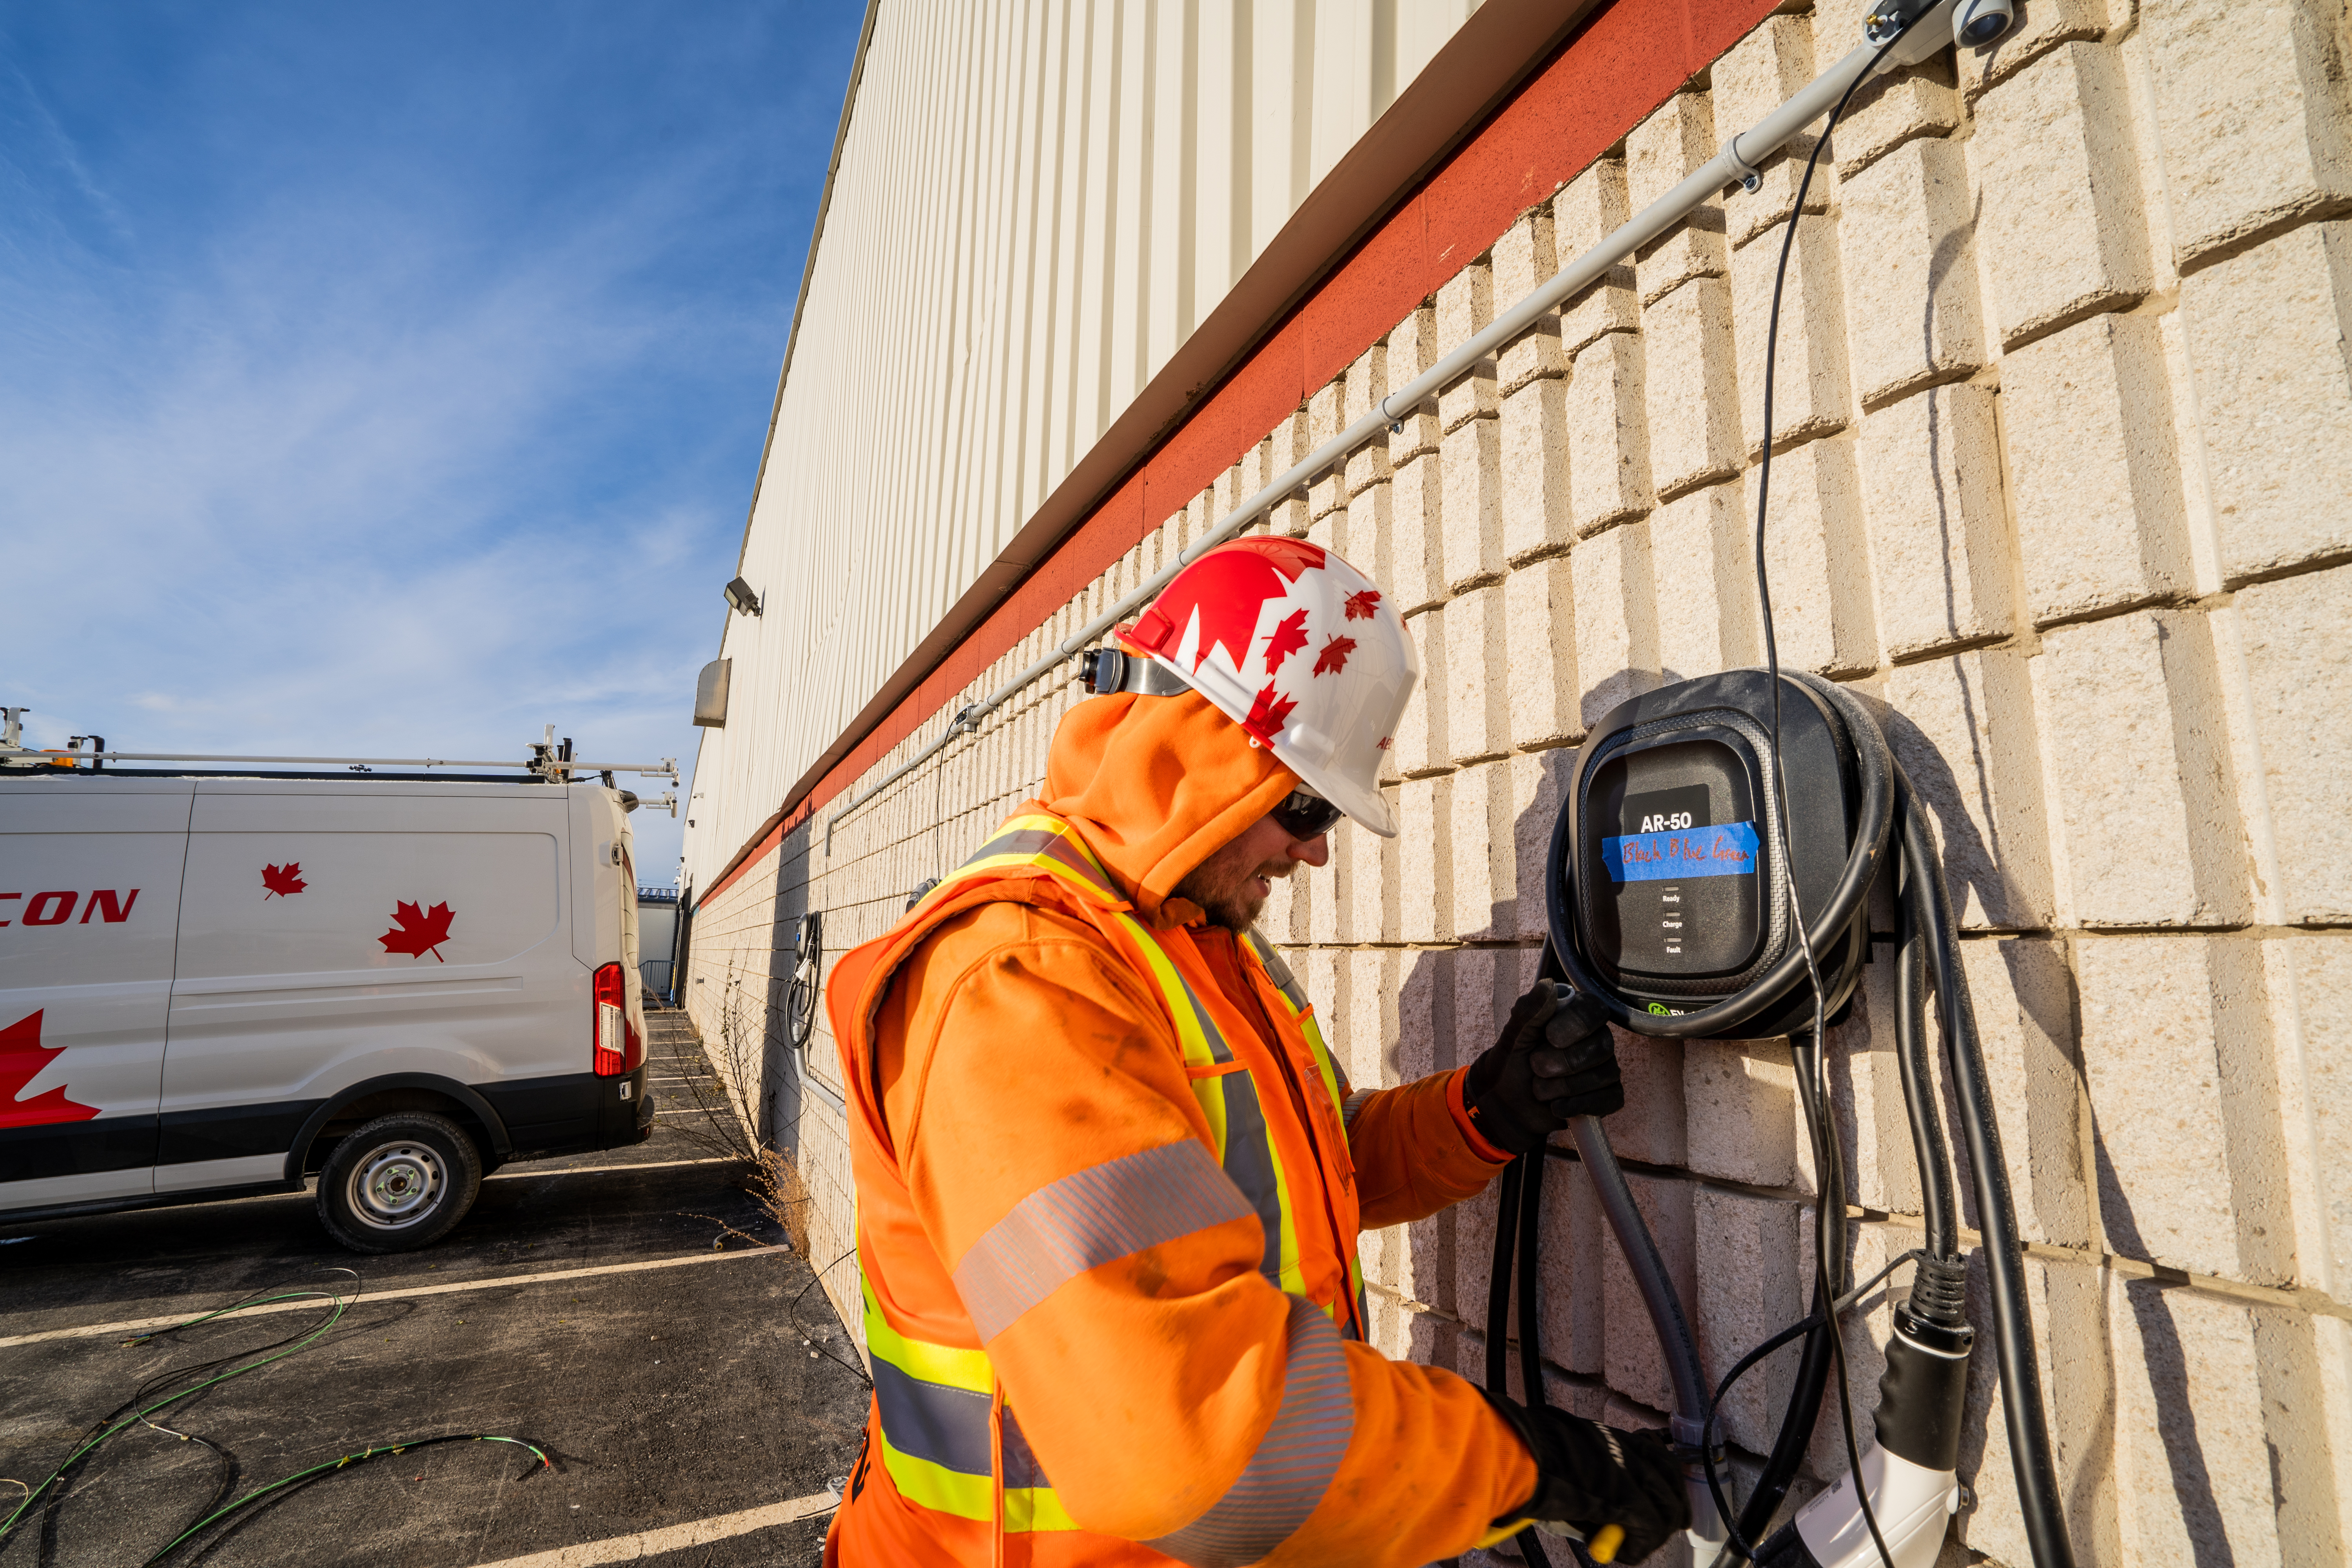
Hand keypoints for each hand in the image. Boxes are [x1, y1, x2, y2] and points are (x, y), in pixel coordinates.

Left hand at [1462, 981, 1622, 1155]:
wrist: (1506, 1104)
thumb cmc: (1512, 1063)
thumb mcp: (1514, 1036)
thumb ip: (1530, 1011)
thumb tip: (1549, 985)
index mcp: (1576, 1017)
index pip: (1594, 1010)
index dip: (1575, 1024)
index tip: (1549, 1037)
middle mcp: (1596, 1040)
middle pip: (1601, 1046)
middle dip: (1563, 1062)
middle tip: (1536, 1067)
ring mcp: (1604, 1069)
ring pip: (1604, 1075)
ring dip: (1563, 1086)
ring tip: (1539, 1089)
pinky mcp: (1605, 1097)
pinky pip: (1608, 1100)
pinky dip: (1577, 1106)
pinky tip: (1556, 1107)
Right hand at [1483, 1395, 1688, 1563]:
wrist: (1522, 1457)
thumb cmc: (1530, 1457)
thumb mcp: (1566, 1459)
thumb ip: (1590, 1477)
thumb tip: (1597, 1505)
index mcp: (1612, 1436)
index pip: (1657, 1455)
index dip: (1662, 1482)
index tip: (1660, 1499)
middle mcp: (1628, 1450)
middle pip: (1671, 1480)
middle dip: (1669, 1508)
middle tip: (1656, 1528)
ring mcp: (1632, 1473)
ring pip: (1667, 1508)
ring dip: (1654, 1531)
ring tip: (1633, 1543)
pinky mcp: (1629, 1500)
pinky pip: (1650, 1530)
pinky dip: (1639, 1547)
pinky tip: (1624, 1552)